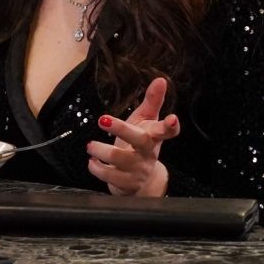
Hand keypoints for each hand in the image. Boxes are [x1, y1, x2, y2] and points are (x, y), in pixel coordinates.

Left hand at [86, 77, 180, 196]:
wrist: (141, 182)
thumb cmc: (140, 144)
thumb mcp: (146, 123)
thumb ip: (152, 102)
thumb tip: (160, 79)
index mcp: (154, 137)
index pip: (167, 131)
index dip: (170, 126)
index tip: (173, 117)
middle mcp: (148, 154)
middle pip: (140, 140)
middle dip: (122, 129)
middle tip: (102, 120)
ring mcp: (138, 170)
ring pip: (119, 159)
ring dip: (100, 150)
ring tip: (90, 146)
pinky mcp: (127, 184)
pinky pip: (108, 176)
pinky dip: (96, 167)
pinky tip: (92, 161)